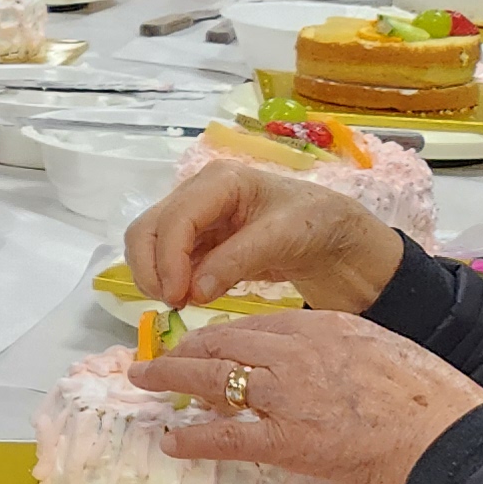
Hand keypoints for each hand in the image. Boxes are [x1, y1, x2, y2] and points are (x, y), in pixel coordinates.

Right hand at [125, 159, 405, 313]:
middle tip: (172, 303)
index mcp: (219, 181)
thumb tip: (191, 292)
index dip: (168, 259)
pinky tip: (191, 297)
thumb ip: (235, 261)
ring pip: (149, 246)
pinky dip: (171, 282)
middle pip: (147, 229)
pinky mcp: (198, 243)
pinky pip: (167, 263)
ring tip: (182, 302)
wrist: (335, 240)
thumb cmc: (315, 225)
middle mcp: (197, 194)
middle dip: (152, 268)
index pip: (175, 218)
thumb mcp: (281, 238)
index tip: (178, 297)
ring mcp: (195, 219)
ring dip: (156, 277)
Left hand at [130, 311, 482, 483]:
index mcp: (324, 329)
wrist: (446, 433)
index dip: (223, 336)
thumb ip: (342, 352)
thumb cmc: (427, 397)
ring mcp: (287, 396)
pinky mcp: (286, 440)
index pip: (258, 325)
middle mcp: (297, 353)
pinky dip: (193, 438)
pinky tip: (172, 441)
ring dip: (170, 378)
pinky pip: (226, 435)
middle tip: (158, 356)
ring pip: (214, 379)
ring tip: (142, 380)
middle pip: (225, 344)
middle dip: (185, 349)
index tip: (206, 344)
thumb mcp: (381, 350)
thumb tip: (318, 367)